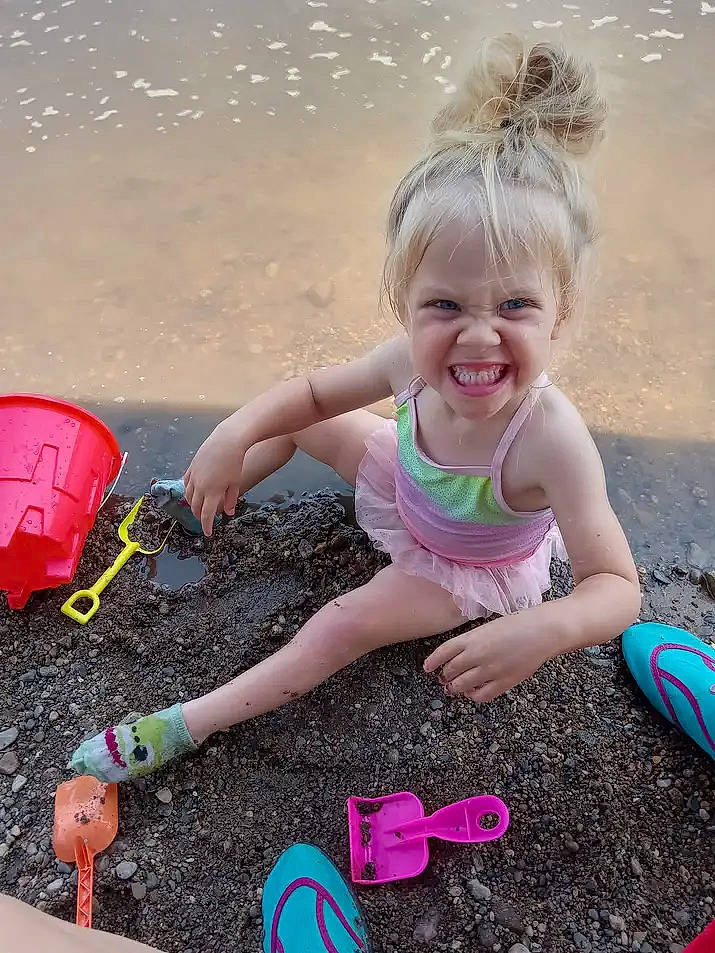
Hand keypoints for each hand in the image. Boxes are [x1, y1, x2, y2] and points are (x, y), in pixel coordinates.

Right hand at [184, 416, 246, 535]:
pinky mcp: (191, 467)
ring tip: (198, 508)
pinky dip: (188, 491)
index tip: (208, 533)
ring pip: (188, 496)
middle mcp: (200, 486)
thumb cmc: (234, 462)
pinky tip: (192, 492)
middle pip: (196, 507)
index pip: (206, 515)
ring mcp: (194, 476)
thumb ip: (231, 499)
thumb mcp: (235, 483)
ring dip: (192, 504)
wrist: (227, 441)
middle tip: (204, 520)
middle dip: (199, 516)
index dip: (206, 526)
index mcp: (212, 492)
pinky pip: (186, 483)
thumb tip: (228, 513)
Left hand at [423, 613, 552, 702]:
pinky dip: (473, 696)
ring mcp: (489, 670)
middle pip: (451, 670)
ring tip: (454, 688)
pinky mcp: (504, 682)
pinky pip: (482, 695)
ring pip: (462, 685)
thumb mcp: (488, 628)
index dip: (433, 661)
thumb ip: (472, 641)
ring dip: (455, 688)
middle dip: (445, 676)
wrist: (542, 631)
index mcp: (471, 638)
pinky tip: (473, 693)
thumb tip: (459, 656)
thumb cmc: (516, 625)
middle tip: (444, 678)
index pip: (443, 652)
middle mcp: (477, 655)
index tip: (427, 668)